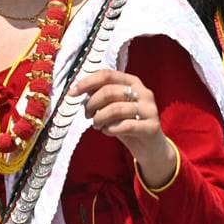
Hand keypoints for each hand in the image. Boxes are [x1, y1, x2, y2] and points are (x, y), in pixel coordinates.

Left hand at [70, 69, 174, 185]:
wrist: (151, 148)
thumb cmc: (127, 124)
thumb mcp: (113, 107)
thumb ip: (100, 96)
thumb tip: (79, 90)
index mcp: (133, 82)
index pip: (107, 75)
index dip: (87, 82)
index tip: (72, 93)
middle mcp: (144, 92)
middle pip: (109, 91)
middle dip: (92, 104)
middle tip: (87, 115)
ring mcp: (150, 109)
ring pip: (115, 109)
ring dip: (99, 118)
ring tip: (97, 125)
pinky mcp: (152, 127)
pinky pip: (125, 126)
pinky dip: (110, 129)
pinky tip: (107, 131)